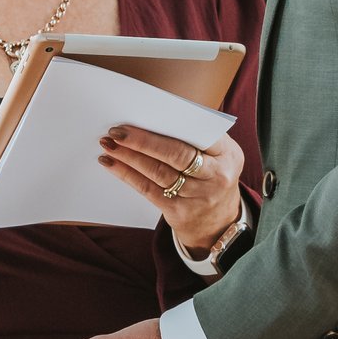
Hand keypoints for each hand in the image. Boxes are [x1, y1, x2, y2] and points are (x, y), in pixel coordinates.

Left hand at [98, 123, 245, 255]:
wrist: (219, 224)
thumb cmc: (212, 175)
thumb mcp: (219, 155)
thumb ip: (197, 135)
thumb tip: (153, 115)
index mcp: (228, 155)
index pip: (200, 135)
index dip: (171, 125)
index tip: (143, 114)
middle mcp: (217, 177)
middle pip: (176, 154)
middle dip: (143, 140)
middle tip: (117, 130)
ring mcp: (198, 197)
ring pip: (158, 172)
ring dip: (129, 156)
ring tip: (109, 144)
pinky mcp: (179, 212)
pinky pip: (148, 190)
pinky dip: (126, 174)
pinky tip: (111, 164)